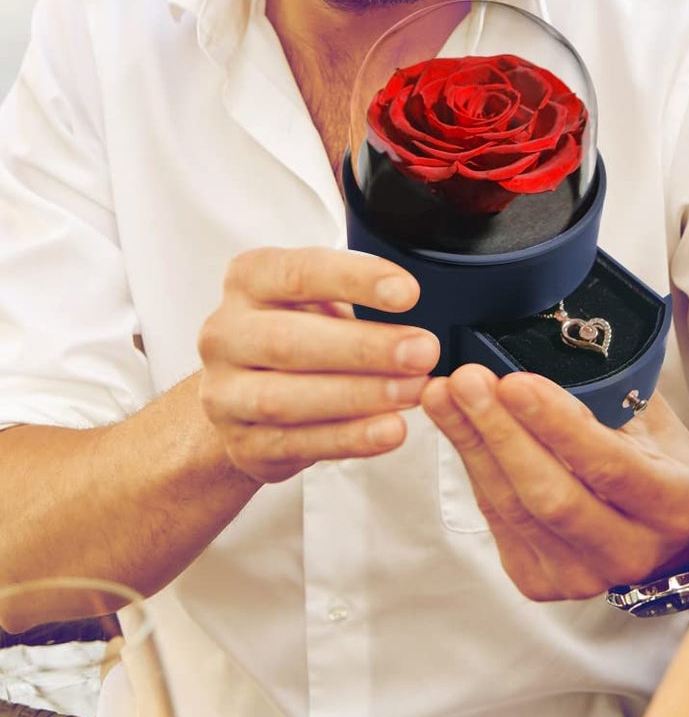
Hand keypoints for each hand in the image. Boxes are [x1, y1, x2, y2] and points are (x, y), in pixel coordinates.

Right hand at [197, 248, 439, 483]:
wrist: (247, 395)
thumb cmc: (301, 331)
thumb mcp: (320, 296)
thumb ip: (361, 293)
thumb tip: (435, 303)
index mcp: (249, 280)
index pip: (299, 273)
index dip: (355, 280)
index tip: (409, 293)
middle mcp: (225, 334)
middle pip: (288, 341)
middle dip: (364, 348)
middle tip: (423, 352)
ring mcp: (224, 394)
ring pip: (285, 398)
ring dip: (359, 396)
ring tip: (414, 392)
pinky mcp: (240, 444)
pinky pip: (295, 444)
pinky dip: (348, 438)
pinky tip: (390, 430)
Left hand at [421, 367, 688, 601]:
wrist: (671, 535)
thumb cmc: (661, 466)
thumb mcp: (654, 424)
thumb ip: (609, 399)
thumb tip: (542, 356)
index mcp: (669, 503)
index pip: (608, 466)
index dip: (558, 425)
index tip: (516, 382)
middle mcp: (627, 550)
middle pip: (550, 495)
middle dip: (500, 432)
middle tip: (466, 381)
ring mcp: (580, 574)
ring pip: (513, 509)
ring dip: (472, 445)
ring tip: (445, 395)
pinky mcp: (540, 581)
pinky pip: (496, 520)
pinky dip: (474, 468)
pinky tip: (456, 428)